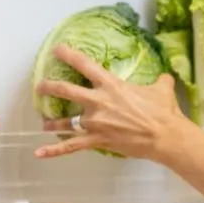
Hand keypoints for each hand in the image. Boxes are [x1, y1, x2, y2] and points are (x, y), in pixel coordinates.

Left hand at [33, 43, 188, 159]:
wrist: (164, 136)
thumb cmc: (163, 111)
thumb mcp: (162, 88)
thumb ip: (159, 80)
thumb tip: (164, 77)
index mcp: (111, 85)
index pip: (84, 65)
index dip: (68, 55)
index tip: (56, 49)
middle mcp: (98, 102)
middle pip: (66, 90)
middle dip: (49, 87)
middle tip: (40, 86)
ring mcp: (95, 123)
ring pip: (65, 121)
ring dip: (52, 121)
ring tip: (44, 122)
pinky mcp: (97, 140)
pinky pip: (71, 146)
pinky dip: (54, 150)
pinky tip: (39, 152)